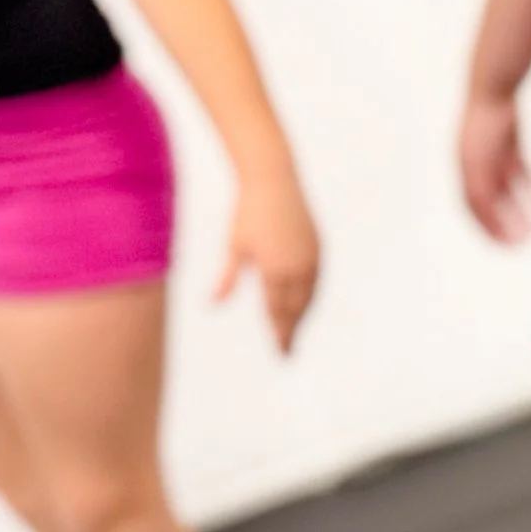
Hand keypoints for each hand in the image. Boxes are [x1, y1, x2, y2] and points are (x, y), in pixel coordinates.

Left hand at [218, 160, 320, 350]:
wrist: (274, 179)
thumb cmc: (247, 212)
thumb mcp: (234, 247)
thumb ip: (227, 278)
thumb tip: (212, 303)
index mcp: (275, 270)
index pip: (278, 312)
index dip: (280, 334)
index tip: (281, 352)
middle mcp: (298, 268)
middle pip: (297, 309)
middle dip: (291, 330)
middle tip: (287, 350)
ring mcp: (311, 257)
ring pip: (310, 296)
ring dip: (302, 314)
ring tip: (294, 328)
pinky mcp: (318, 247)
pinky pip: (316, 280)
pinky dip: (310, 295)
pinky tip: (303, 301)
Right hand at [460, 90, 530, 243]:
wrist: (494, 85)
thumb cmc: (489, 124)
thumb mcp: (485, 160)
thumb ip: (483, 188)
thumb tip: (488, 215)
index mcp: (467, 169)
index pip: (474, 206)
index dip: (490, 227)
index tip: (510, 245)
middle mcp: (475, 162)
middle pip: (491, 200)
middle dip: (507, 220)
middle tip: (529, 239)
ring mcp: (491, 150)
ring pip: (507, 186)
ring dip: (521, 206)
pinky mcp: (508, 139)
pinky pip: (520, 168)